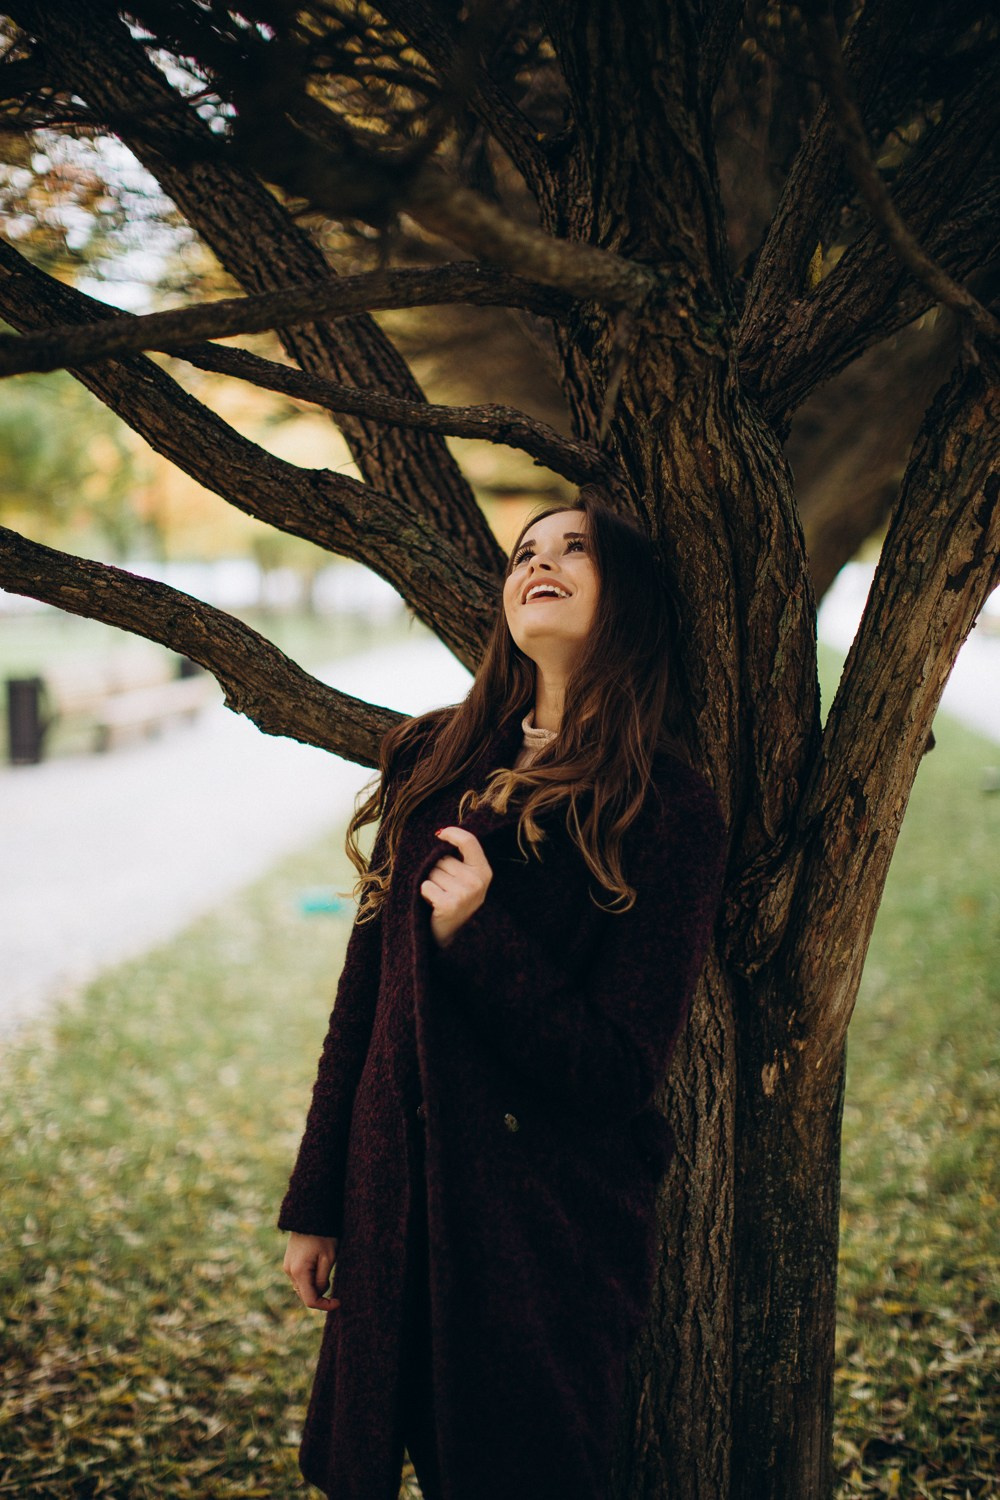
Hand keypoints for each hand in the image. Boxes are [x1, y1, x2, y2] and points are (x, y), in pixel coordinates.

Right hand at [284, 1232, 338, 1311]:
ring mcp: (287, 1266)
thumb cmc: (323, 1236)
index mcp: (299, 1272)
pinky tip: (319, 1265)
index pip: (310, 1300)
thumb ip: (322, 1280)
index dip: (325, 1305)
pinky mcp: (289, 1262)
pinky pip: (300, 1278)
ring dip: (315, 1286)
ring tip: (326, 1268)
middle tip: (333, 1280)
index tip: (339, 1302)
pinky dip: (310, 1278)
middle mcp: (289, 1271)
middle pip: (305, 1295)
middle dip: (320, 1294)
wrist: (310, 1215)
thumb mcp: (328, 1258)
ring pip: (303, 1287)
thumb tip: (319, 1293)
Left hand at [420, 825, 492, 948]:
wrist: (456, 938)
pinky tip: (434, 905)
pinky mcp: (449, 904)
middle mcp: (477, 881)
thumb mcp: (468, 879)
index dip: (452, 833)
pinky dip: (425, 894)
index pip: (469, 842)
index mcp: (484, 872)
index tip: (440, 834)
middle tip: (446, 889)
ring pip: (432, 872)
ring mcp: (465, 894)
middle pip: (443, 859)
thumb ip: (461, 858)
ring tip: (441, 897)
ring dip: (431, 883)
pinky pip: (426, 886)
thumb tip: (440, 833)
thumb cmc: (457, 901)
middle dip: (438, 870)